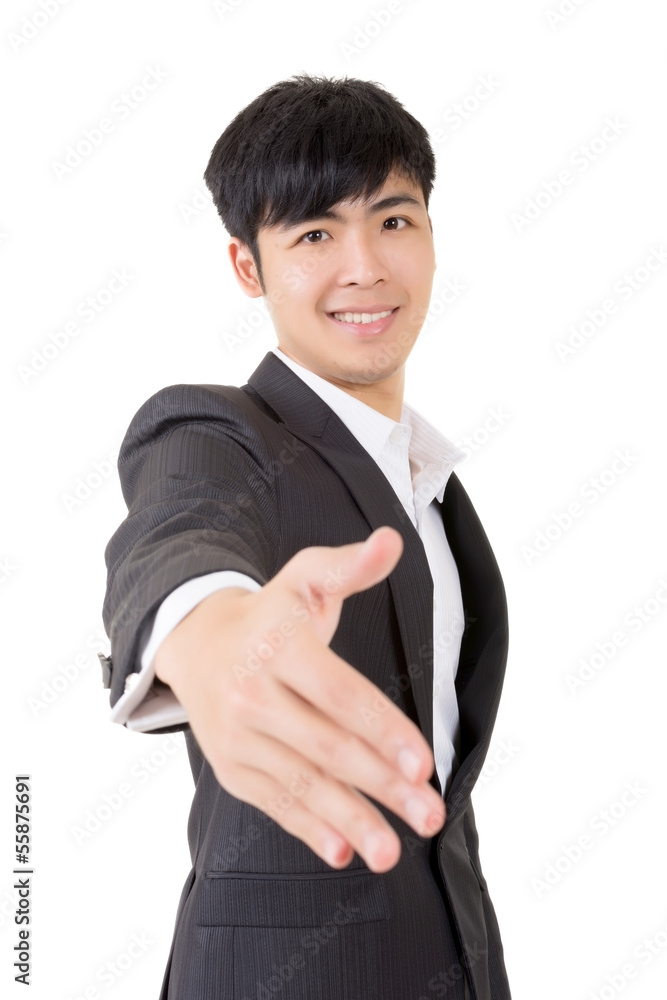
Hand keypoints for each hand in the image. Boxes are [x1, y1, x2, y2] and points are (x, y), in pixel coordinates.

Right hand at [154, 526, 444, 872]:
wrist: (196, 645)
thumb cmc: (270, 615)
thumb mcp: (306, 579)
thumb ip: (351, 566)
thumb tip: (393, 541)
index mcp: (278, 646)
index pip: (339, 693)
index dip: (382, 729)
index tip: (422, 762)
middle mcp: (253, 694)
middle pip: (328, 746)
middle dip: (383, 785)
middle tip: (430, 814)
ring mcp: (239, 737)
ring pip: (303, 784)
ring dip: (351, 821)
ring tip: (392, 851)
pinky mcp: (233, 768)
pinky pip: (275, 803)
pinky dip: (308, 830)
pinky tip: (342, 851)